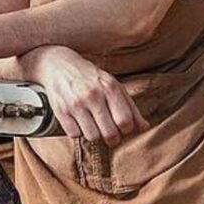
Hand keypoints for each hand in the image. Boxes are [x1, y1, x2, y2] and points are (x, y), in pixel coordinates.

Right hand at [29, 46, 149, 146]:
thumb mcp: (114, 86)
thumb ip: (130, 107)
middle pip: (110, 133)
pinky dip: (78, 132)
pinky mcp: (60, 111)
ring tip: (93, 125)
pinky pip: (74, 135)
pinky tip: (78, 121)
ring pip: (92, 137)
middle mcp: (93, 95)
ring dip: (94, 135)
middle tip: (110, 134)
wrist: (58, 64)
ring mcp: (75, 103)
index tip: (123, 127)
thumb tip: (144, 127)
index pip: (125, 121)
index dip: (127, 130)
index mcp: (109, 87)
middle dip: (113, 138)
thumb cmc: (91, 78)